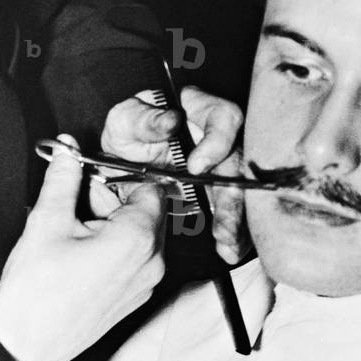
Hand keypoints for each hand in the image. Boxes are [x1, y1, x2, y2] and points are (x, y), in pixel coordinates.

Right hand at [0, 135, 165, 360]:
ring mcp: (147, 283)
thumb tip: (68, 150)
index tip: (96, 176)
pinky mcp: (136, 296)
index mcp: (138, 239)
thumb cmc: (36, 293)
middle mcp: (153, 262)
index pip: (151, 187)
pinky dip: (116, 246)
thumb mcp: (47, 222)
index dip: (123, 176)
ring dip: (115, 222)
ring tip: (76, 229)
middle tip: (79, 201)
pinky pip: (137, 258)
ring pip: (143, 234)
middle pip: (150, 210)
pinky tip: (82, 250)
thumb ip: (64, 178)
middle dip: (117, 199)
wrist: (27, 347)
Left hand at [99, 85, 249, 264]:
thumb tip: (171, 120)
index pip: (225, 118)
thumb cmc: (126, 134)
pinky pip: (235, 212)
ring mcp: (222, 167)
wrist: (119, 166)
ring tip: (227, 243)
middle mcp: (219, 139)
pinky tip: (229, 249)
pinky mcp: (219, 194)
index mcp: (201, 111)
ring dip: (236, 220)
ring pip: (241, 192)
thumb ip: (145, 118)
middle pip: (239, 163)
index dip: (217, 142)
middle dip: (232, 197)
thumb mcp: (126, 120)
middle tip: (222, 223)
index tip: (196, 167)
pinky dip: (233, 233)